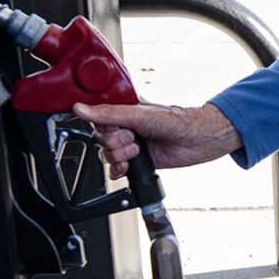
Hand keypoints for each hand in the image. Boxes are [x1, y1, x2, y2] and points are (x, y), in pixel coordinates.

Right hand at [75, 100, 240, 173]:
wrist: (197, 141)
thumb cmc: (176, 121)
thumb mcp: (138, 114)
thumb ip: (108, 113)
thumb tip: (80, 109)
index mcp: (122, 109)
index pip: (96, 117)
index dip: (101, 125)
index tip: (113, 126)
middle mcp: (124, 126)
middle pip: (100, 139)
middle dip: (115, 142)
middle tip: (132, 137)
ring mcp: (129, 144)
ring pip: (105, 155)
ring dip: (119, 156)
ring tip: (137, 150)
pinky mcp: (135, 161)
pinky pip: (114, 169)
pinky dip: (118, 170)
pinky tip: (129, 166)